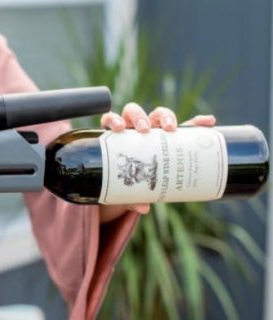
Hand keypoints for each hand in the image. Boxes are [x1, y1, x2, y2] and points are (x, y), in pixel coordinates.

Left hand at [99, 104, 215, 220]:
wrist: (143, 177)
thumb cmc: (131, 181)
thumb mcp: (129, 189)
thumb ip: (132, 197)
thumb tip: (143, 208)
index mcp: (118, 138)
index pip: (111, 120)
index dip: (113, 120)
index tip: (118, 129)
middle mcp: (134, 129)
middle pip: (134, 112)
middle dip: (139, 118)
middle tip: (145, 130)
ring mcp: (155, 128)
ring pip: (158, 113)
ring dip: (165, 116)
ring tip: (171, 128)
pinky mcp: (174, 132)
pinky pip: (186, 124)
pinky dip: (196, 122)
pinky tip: (207, 123)